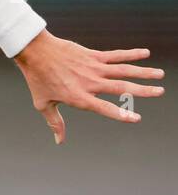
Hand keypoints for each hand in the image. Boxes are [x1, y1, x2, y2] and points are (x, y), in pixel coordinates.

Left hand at [13, 31, 163, 143]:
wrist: (34, 52)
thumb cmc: (37, 80)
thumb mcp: (43, 104)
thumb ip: (55, 122)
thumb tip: (59, 141)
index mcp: (78, 97)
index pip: (104, 108)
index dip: (121, 114)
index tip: (136, 118)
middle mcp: (89, 83)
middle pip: (121, 87)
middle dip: (143, 90)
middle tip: (160, 91)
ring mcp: (92, 68)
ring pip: (123, 70)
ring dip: (143, 71)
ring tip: (159, 74)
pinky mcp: (92, 56)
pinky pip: (115, 55)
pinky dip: (131, 53)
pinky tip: (146, 53)